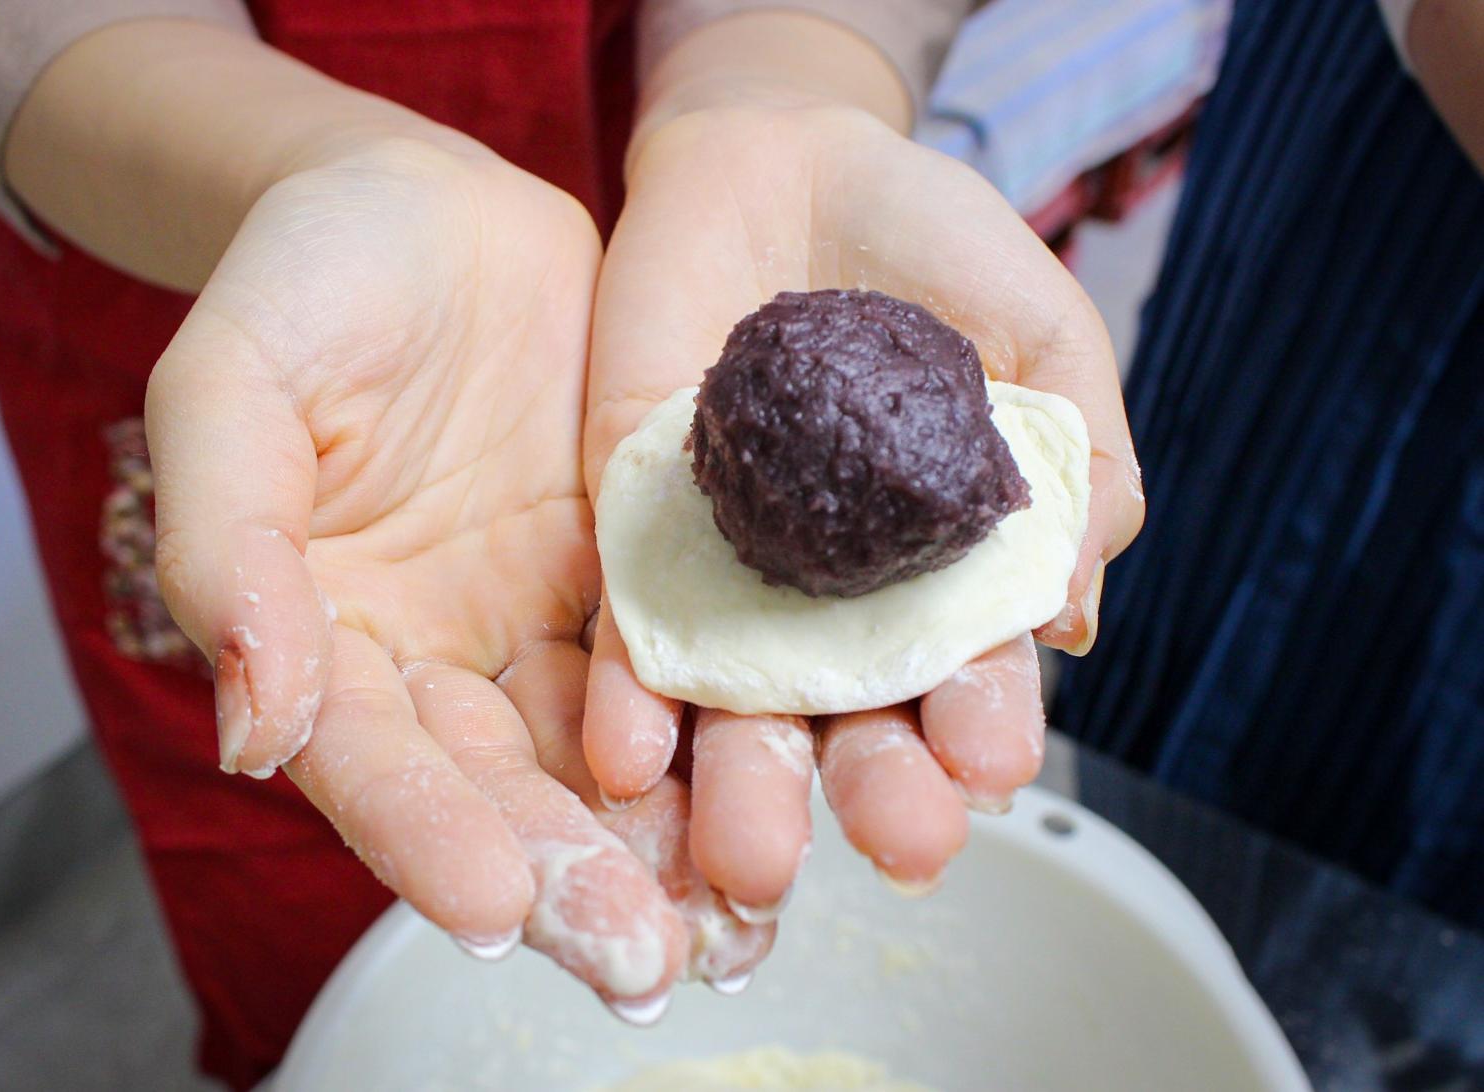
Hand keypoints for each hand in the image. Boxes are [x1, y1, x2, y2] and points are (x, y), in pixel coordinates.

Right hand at [145, 137, 768, 1012]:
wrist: (430, 202)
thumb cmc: (307, 279)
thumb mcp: (229, 389)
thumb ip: (231, 550)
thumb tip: (257, 729)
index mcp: (322, 634)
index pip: (368, 759)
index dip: (422, 832)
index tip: (488, 906)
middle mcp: (437, 653)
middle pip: (499, 786)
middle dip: (565, 874)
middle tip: (638, 958)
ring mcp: (539, 620)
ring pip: (602, 753)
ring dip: (661, 839)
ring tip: (727, 911)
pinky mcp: (631, 574)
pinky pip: (681, 664)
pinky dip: (722, 733)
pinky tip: (780, 792)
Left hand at [582, 103, 1143, 915]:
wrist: (784, 157)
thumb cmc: (931, 246)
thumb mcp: (1043, 342)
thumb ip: (1079, 473)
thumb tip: (1069, 622)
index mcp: (946, 574)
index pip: (968, 680)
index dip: (983, 728)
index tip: (994, 767)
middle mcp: (839, 601)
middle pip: (855, 723)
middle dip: (876, 789)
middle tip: (900, 844)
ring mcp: (736, 575)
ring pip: (740, 707)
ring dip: (744, 785)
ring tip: (751, 854)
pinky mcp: (640, 534)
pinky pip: (631, 628)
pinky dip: (628, 696)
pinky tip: (628, 760)